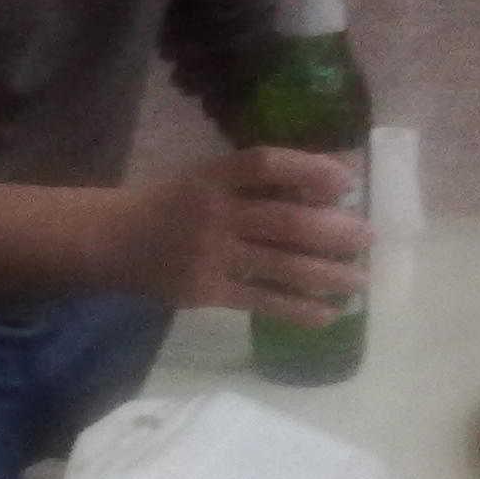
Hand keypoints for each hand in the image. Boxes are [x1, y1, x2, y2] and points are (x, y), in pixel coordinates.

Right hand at [115, 146, 370, 327]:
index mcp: (215, 176)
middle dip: (335, 233)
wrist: (111, 240)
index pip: (267, 164)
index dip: (310, 169)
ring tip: (360, 282)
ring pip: (281, 265)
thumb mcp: (207, 179)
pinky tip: (327, 314)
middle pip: (286, 221)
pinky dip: (298, 309)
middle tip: (368, 240)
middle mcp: (215, 212)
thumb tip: (326, 194)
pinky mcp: (206, 290)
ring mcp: (210, 254)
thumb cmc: (171, 205)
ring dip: (328, 275)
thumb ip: (256, 185)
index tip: (348, 182)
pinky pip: (261, 301)